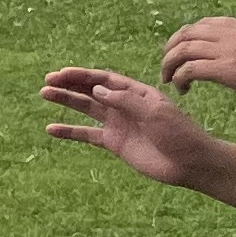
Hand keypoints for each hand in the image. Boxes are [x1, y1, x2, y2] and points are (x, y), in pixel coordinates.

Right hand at [40, 65, 223, 185]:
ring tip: (45, 93)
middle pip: (92, 90)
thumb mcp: (156, 112)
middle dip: (70, 84)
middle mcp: (124, 105)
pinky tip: (51, 129)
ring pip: (86, 108)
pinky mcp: (113, 142)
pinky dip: (69, 131)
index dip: (83, 75)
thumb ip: (126, 100)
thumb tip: (96, 90)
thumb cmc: (179, 133)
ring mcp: (118, 123)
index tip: (63, 73)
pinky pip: (86, 134)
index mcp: (137, 92)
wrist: (190, 163)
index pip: (105, 79)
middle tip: (48, 80)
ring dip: (66, 100)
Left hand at [156, 16, 235, 113]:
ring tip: (169, 80)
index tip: (182, 54)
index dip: (186, 38)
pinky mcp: (227, 69)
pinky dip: (179, 78)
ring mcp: (230, 49)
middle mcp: (235, 33)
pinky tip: (182, 89)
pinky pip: (189, 69)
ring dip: (169, 65)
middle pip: (186, 33)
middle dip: (170, 49)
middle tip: (167, 67)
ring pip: (183, 49)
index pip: (204, 24)